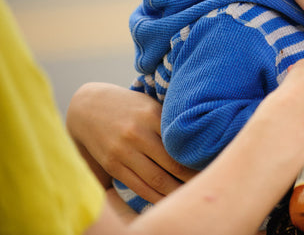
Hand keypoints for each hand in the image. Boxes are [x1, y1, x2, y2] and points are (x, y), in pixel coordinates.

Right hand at [66, 82, 197, 202]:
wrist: (87, 107)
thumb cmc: (129, 106)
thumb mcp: (150, 104)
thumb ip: (169, 121)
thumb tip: (201, 137)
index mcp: (152, 116)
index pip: (182, 143)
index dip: (199, 159)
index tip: (215, 165)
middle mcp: (138, 135)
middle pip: (173, 166)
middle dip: (193, 179)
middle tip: (210, 185)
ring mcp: (123, 152)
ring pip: (156, 181)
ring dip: (177, 192)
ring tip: (193, 196)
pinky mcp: (113, 166)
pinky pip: (139, 187)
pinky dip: (156, 197)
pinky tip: (170, 200)